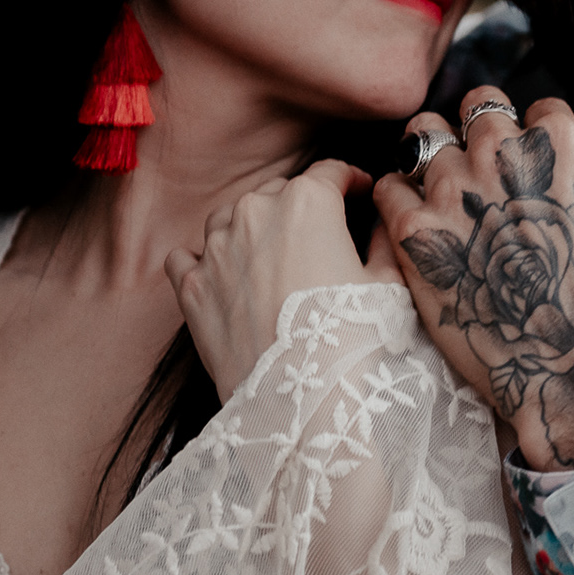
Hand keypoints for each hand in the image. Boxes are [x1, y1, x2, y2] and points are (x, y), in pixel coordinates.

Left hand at [167, 159, 399, 402]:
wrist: (302, 402)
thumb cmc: (353, 341)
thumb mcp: (389, 285)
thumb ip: (385, 240)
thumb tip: (382, 221)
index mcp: (307, 202)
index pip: (330, 172)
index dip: (350, 181)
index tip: (358, 192)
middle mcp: (255, 213)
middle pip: (279, 192)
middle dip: (301, 207)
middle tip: (320, 237)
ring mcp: (215, 249)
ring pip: (230, 217)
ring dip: (250, 229)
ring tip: (271, 260)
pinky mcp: (190, 287)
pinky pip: (185, 256)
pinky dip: (202, 261)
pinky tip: (221, 277)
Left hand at [375, 87, 573, 470]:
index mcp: (562, 142)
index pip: (537, 108)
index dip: (536, 138)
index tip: (531, 171)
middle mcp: (503, 153)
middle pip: (477, 108)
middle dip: (481, 134)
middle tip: (482, 172)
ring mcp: (454, 190)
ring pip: (422, 136)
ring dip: (432, 158)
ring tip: (442, 192)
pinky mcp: (414, 232)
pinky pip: (388, 186)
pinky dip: (398, 198)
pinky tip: (417, 225)